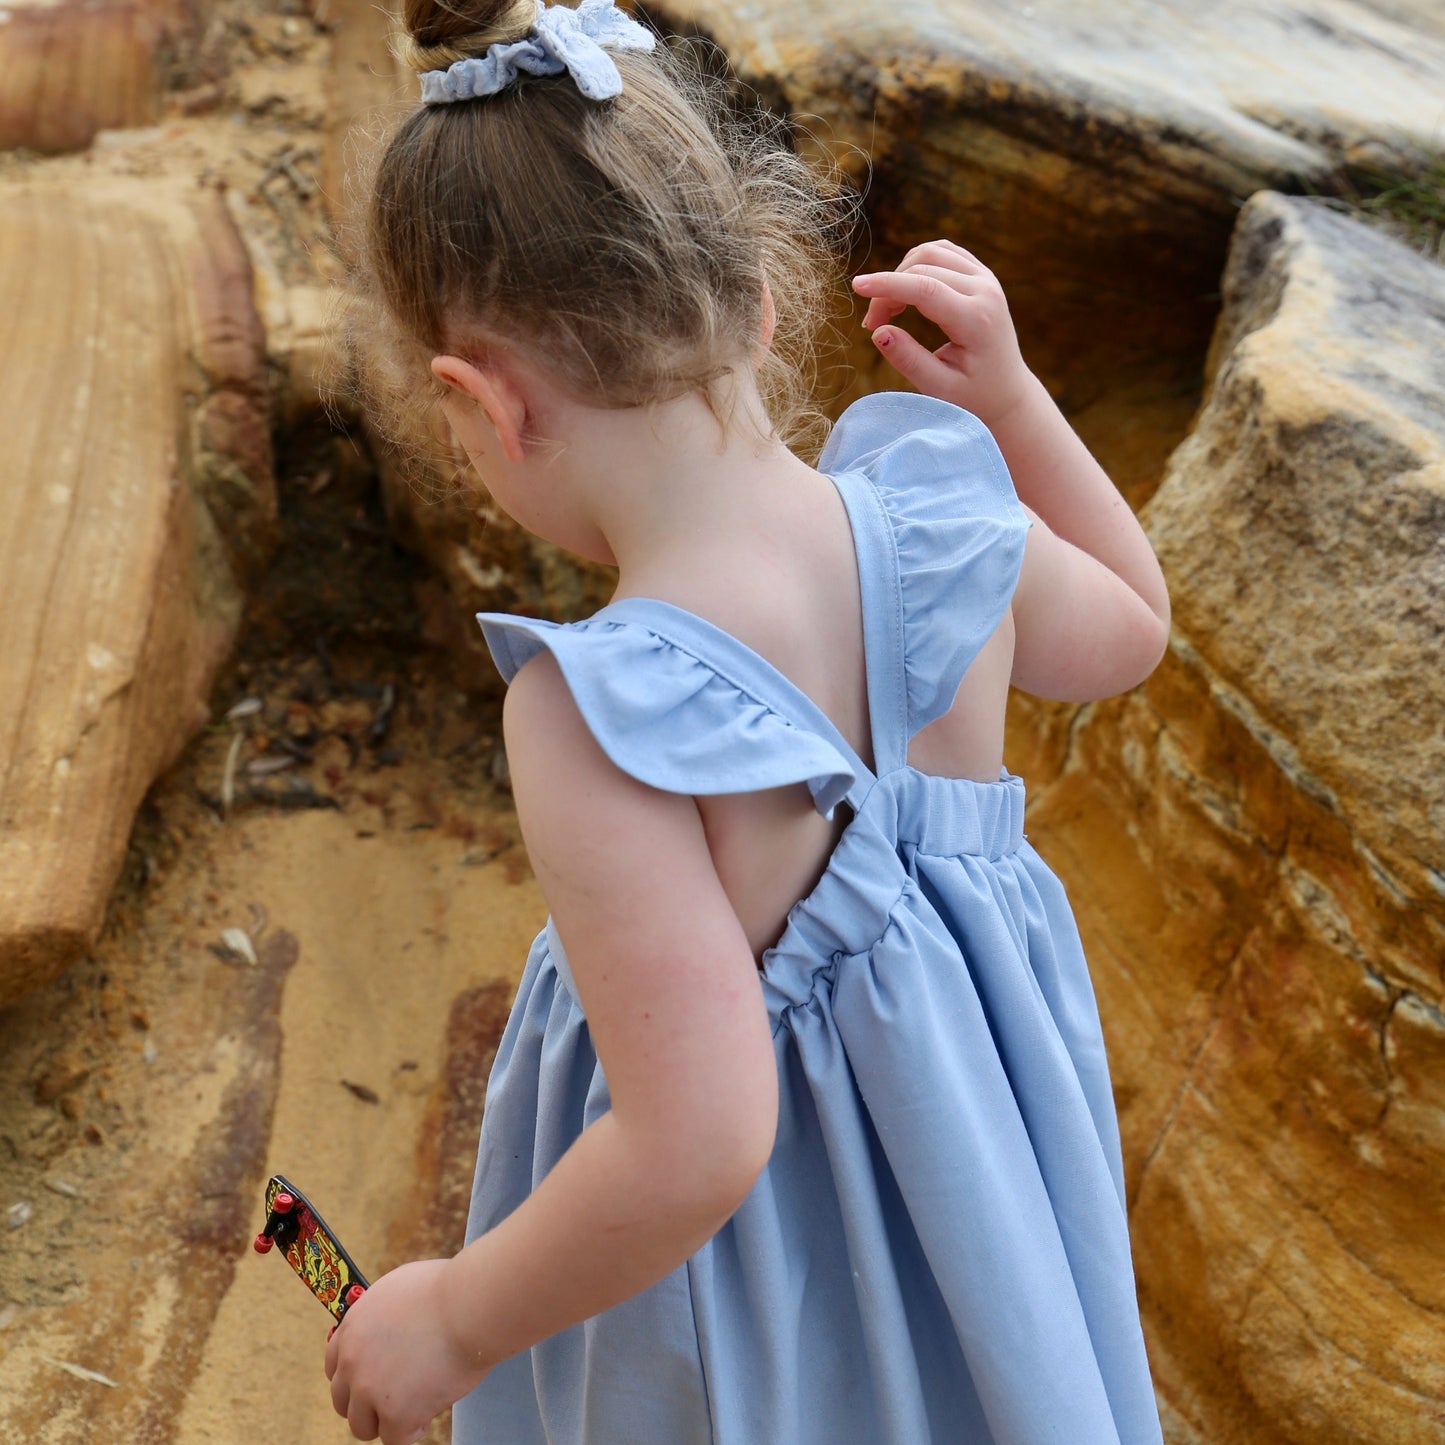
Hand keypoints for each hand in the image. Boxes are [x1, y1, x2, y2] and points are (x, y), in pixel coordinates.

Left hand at [324, 1258, 490, 1444]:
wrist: (470, 1305)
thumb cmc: (448, 1290)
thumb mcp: (399, 1289)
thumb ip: (382, 1316)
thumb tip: (386, 1332)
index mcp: (353, 1327)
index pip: (334, 1366)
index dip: (354, 1376)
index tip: (375, 1379)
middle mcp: (352, 1359)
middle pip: (343, 1401)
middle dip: (369, 1401)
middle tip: (399, 1393)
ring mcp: (370, 1389)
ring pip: (363, 1426)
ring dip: (387, 1419)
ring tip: (418, 1403)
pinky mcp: (395, 1413)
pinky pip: (395, 1439)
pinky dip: (413, 1428)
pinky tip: (431, 1408)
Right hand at [852, 240, 1033, 425]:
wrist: (1007, 390)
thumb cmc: (972, 395)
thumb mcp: (940, 388)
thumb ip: (909, 360)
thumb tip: (878, 332)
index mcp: (977, 320)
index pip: (926, 289)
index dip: (887, 285)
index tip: (856, 287)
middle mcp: (986, 290)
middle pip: (923, 269)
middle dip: (888, 291)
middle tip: (874, 325)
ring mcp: (986, 278)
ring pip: (931, 253)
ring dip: (900, 275)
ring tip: (891, 310)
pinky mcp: (981, 273)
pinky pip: (942, 252)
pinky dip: (917, 264)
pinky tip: (907, 291)